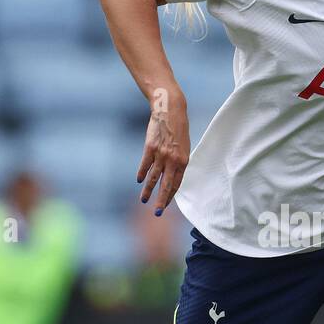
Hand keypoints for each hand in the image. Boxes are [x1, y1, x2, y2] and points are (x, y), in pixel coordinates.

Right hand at [137, 91, 189, 215]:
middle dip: (161, 201)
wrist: (170, 110)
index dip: (171, 196)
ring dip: (148, 191)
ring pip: (153, 178)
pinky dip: (141, 173)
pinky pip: (145, 165)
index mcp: (184, 161)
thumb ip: (179, 161)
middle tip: (157, 213)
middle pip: (166, 185)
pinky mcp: (150, 148)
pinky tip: (139, 181)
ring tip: (143, 201)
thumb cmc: (179, 129)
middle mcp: (173, 160)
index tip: (166, 205)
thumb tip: (172, 176)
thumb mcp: (184, 146)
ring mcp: (161, 154)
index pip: (177, 184)